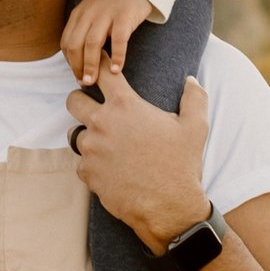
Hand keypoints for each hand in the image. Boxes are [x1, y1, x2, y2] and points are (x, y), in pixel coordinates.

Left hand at [60, 0, 156, 84]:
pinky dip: (117, 56)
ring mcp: (106, 14)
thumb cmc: (112, 5)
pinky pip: (119, 39)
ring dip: (92, 65)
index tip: (77, 76)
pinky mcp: (125, 16)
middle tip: (85, 82)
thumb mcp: (91, 13)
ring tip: (95, 81)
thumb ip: (83, 31)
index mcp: (78, 15)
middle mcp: (89, 14)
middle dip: (77, 66)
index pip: (67, 42)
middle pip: (76, 44)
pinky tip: (116, 70)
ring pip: (92, 43)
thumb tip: (78, 62)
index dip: (70, 62)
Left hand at [67, 70, 213, 247]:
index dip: (98, 64)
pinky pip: (81, 163)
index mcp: (125, 106)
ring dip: (86, 135)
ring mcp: (91, 149)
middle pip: (73, 100)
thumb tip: (191, 80)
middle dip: (81, 100)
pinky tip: (110, 169)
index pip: (102, 73)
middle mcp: (102, 123)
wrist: (169, 207)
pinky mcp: (87, 173)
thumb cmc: (181, 164)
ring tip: (105, 143)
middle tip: (93, 108)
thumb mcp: (196, 127)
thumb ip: (194, 97)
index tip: (97, 63)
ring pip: (75, 134)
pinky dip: (92, 164)